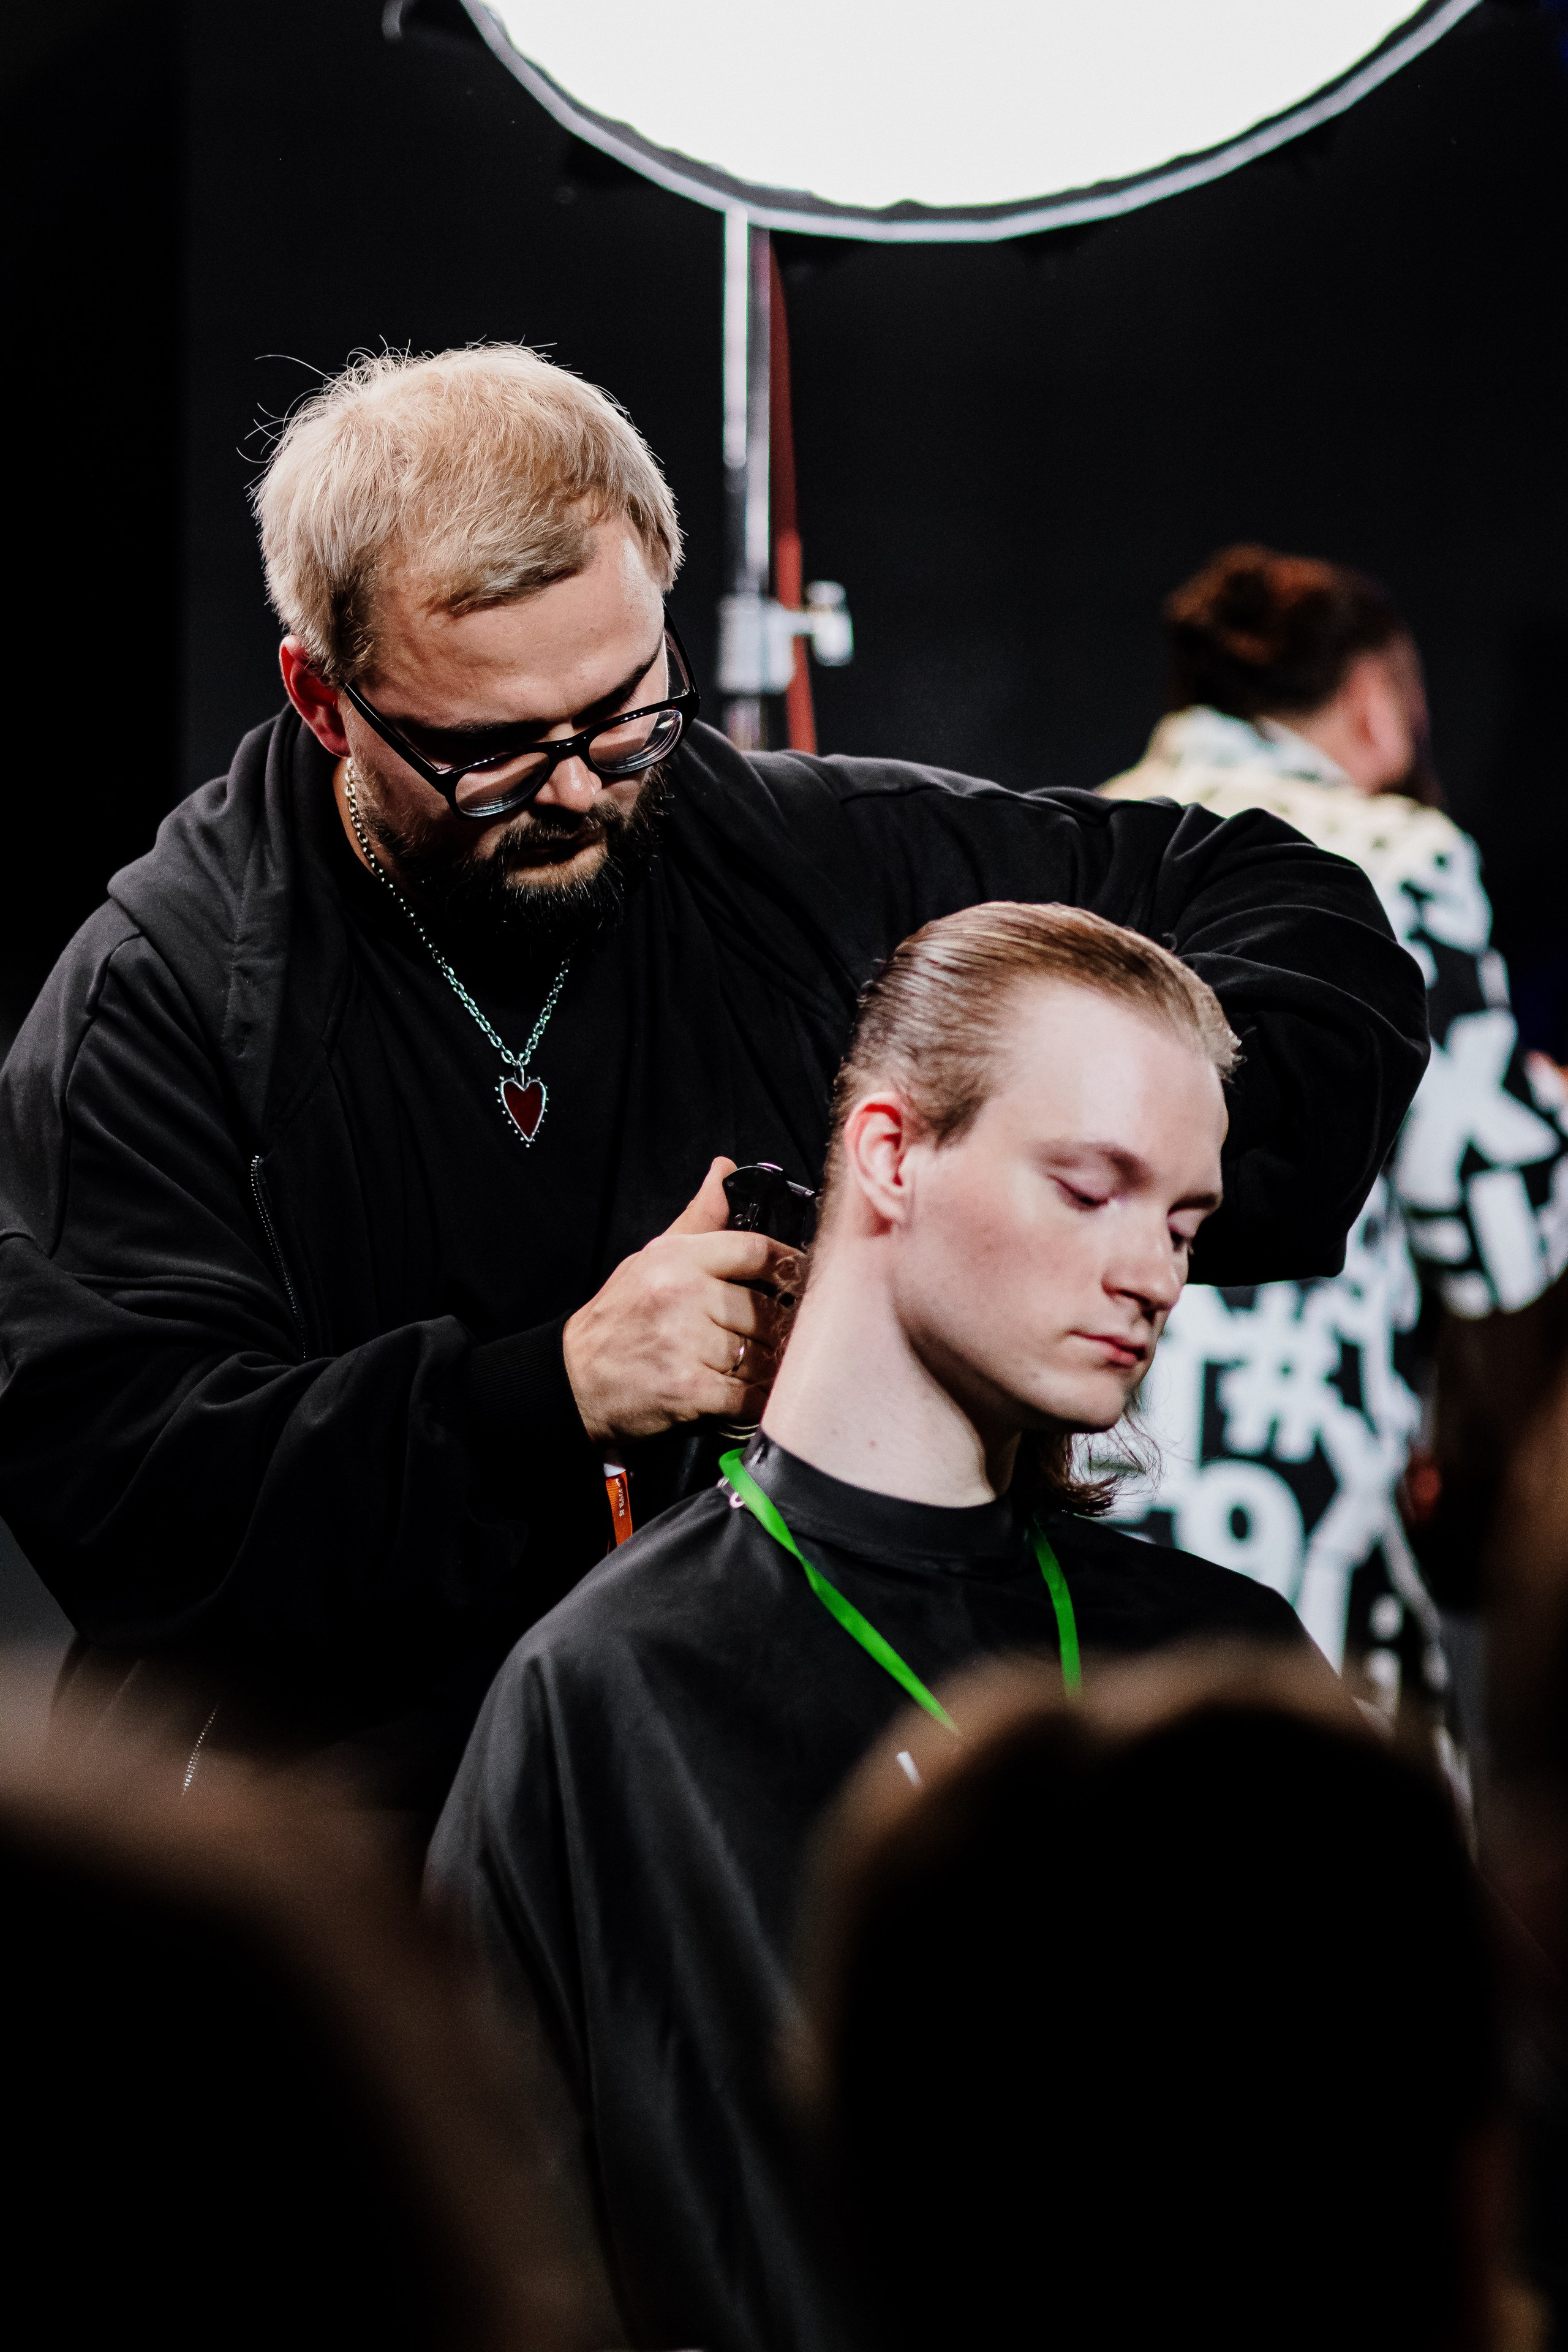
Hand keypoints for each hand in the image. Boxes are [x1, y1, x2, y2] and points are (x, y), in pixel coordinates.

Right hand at [563, 1158, 802, 1444]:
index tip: (800, 1279)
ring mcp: (685, 1342)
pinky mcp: (688, 1388)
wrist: (574, 1381)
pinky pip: (746, 1396)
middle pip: (764, 1309)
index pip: (754, 1250)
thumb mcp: (651, 1258)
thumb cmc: (618, 1319)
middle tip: (777, 1340)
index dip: (788, 1265)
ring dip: (767, 1369)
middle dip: (775, 1330)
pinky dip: (755, 1403)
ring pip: (760, 1354)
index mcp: (677, 1258)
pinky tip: (750, 1399)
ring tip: (758, 1371)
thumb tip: (724, 1170)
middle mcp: (682, 1294)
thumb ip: (697, 1219)